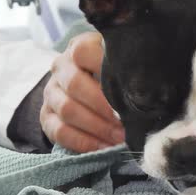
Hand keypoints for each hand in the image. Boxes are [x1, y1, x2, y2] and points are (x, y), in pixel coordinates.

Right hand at [40, 32, 124, 151]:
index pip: (83, 52)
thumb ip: (129, 68)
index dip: (105, 70)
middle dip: (104, 107)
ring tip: (120, 138)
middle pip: (75, 85)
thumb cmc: (112, 72)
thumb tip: (149, 88)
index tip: (129, 90)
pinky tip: (104, 147)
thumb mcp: (119, 63)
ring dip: (97, 127)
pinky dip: (84, 142)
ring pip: (67, 110)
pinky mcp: (46, 116)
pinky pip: (60, 132)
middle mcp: (60, 67)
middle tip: (128, 122)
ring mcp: (51, 92)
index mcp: (79, 47)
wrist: (85, 85)